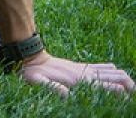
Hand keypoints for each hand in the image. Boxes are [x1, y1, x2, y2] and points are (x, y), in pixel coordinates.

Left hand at [19, 51, 134, 95]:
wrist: (30, 57)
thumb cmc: (33, 73)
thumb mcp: (38, 82)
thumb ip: (52, 87)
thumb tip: (65, 95)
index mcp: (77, 80)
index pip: (103, 86)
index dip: (117, 92)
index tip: (127, 98)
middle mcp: (83, 73)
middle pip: (111, 77)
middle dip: (126, 84)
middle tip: (134, 92)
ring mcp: (82, 69)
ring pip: (108, 71)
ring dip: (121, 77)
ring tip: (132, 85)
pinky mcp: (79, 66)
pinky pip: (98, 67)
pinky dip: (110, 69)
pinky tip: (115, 70)